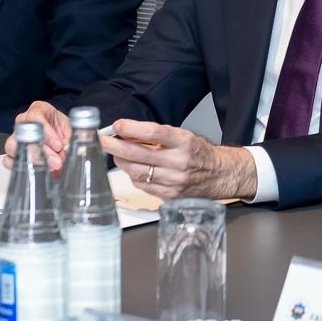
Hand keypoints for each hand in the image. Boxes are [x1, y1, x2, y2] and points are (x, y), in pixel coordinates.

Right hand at [4, 101, 70, 172]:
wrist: (60, 138)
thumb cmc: (62, 129)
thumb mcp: (70, 129)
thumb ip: (70, 138)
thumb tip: (68, 149)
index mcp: (38, 109)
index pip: (35, 118)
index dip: (47, 133)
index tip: (58, 145)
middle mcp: (24, 121)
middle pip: (23, 134)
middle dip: (40, 150)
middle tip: (56, 160)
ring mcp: (16, 136)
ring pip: (13, 147)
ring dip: (33, 160)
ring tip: (49, 167)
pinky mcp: (13, 152)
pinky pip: (8, 159)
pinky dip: (20, 167)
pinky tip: (34, 170)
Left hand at [102, 119, 255, 200]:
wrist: (220, 174)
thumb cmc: (199, 152)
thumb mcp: (183, 136)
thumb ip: (157, 135)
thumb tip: (126, 133)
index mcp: (184, 142)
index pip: (154, 133)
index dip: (132, 128)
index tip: (117, 125)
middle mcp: (179, 162)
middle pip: (138, 154)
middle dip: (114, 146)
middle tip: (101, 140)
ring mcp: (174, 181)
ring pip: (136, 172)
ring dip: (121, 161)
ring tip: (116, 153)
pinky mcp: (169, 195)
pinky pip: (142, 185)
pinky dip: (132, 175)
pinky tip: (132, 168)